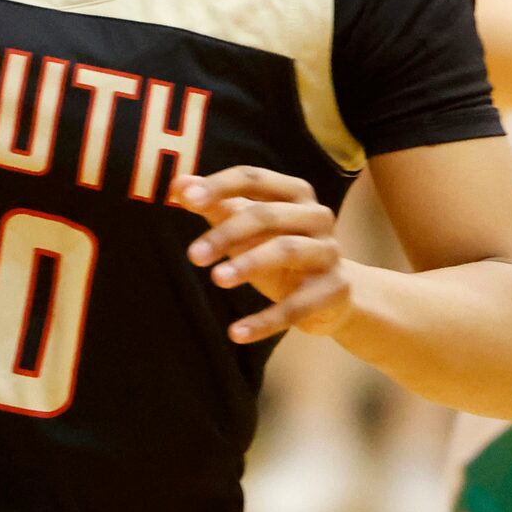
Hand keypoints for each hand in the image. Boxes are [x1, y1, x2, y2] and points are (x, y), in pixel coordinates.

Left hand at [174, 166, 352, 343]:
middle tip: (194, 255)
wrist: (331, 295)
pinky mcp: (333, 290)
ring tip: (217, 279)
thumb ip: (216, 206)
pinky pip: (297, 306)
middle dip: (228, 233)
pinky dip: (265, 321)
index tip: (184, 198)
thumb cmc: (280, 252)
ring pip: (287, 250)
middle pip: (268, 215)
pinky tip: (236, 332)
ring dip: (249, 264)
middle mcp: (317, 216)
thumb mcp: (249, 230)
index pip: (253, 178)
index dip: (219, 186)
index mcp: (294, 193)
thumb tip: (177, 184)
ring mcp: (328, 252)